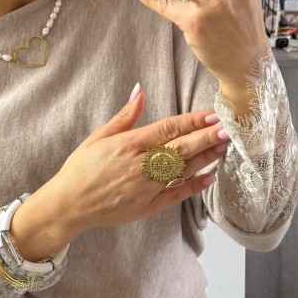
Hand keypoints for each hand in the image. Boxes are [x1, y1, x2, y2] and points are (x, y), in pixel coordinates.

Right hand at [48, 86, 228, 233]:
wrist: (68, 205)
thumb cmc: (81, 169)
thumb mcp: (98, 136)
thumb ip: (125, 115)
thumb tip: (140, 90)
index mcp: (129, 145)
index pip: (168, 129)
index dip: (192, 121)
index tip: (211, 115)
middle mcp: (140, 166)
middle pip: (181, 148)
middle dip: (206, 138)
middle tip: (228, 129)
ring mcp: (145, 188)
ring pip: (183, 170)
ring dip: (205, 158)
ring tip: (224, 147)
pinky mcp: (147, 207)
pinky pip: (176, 195)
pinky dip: (194, 186)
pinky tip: (210, 177)